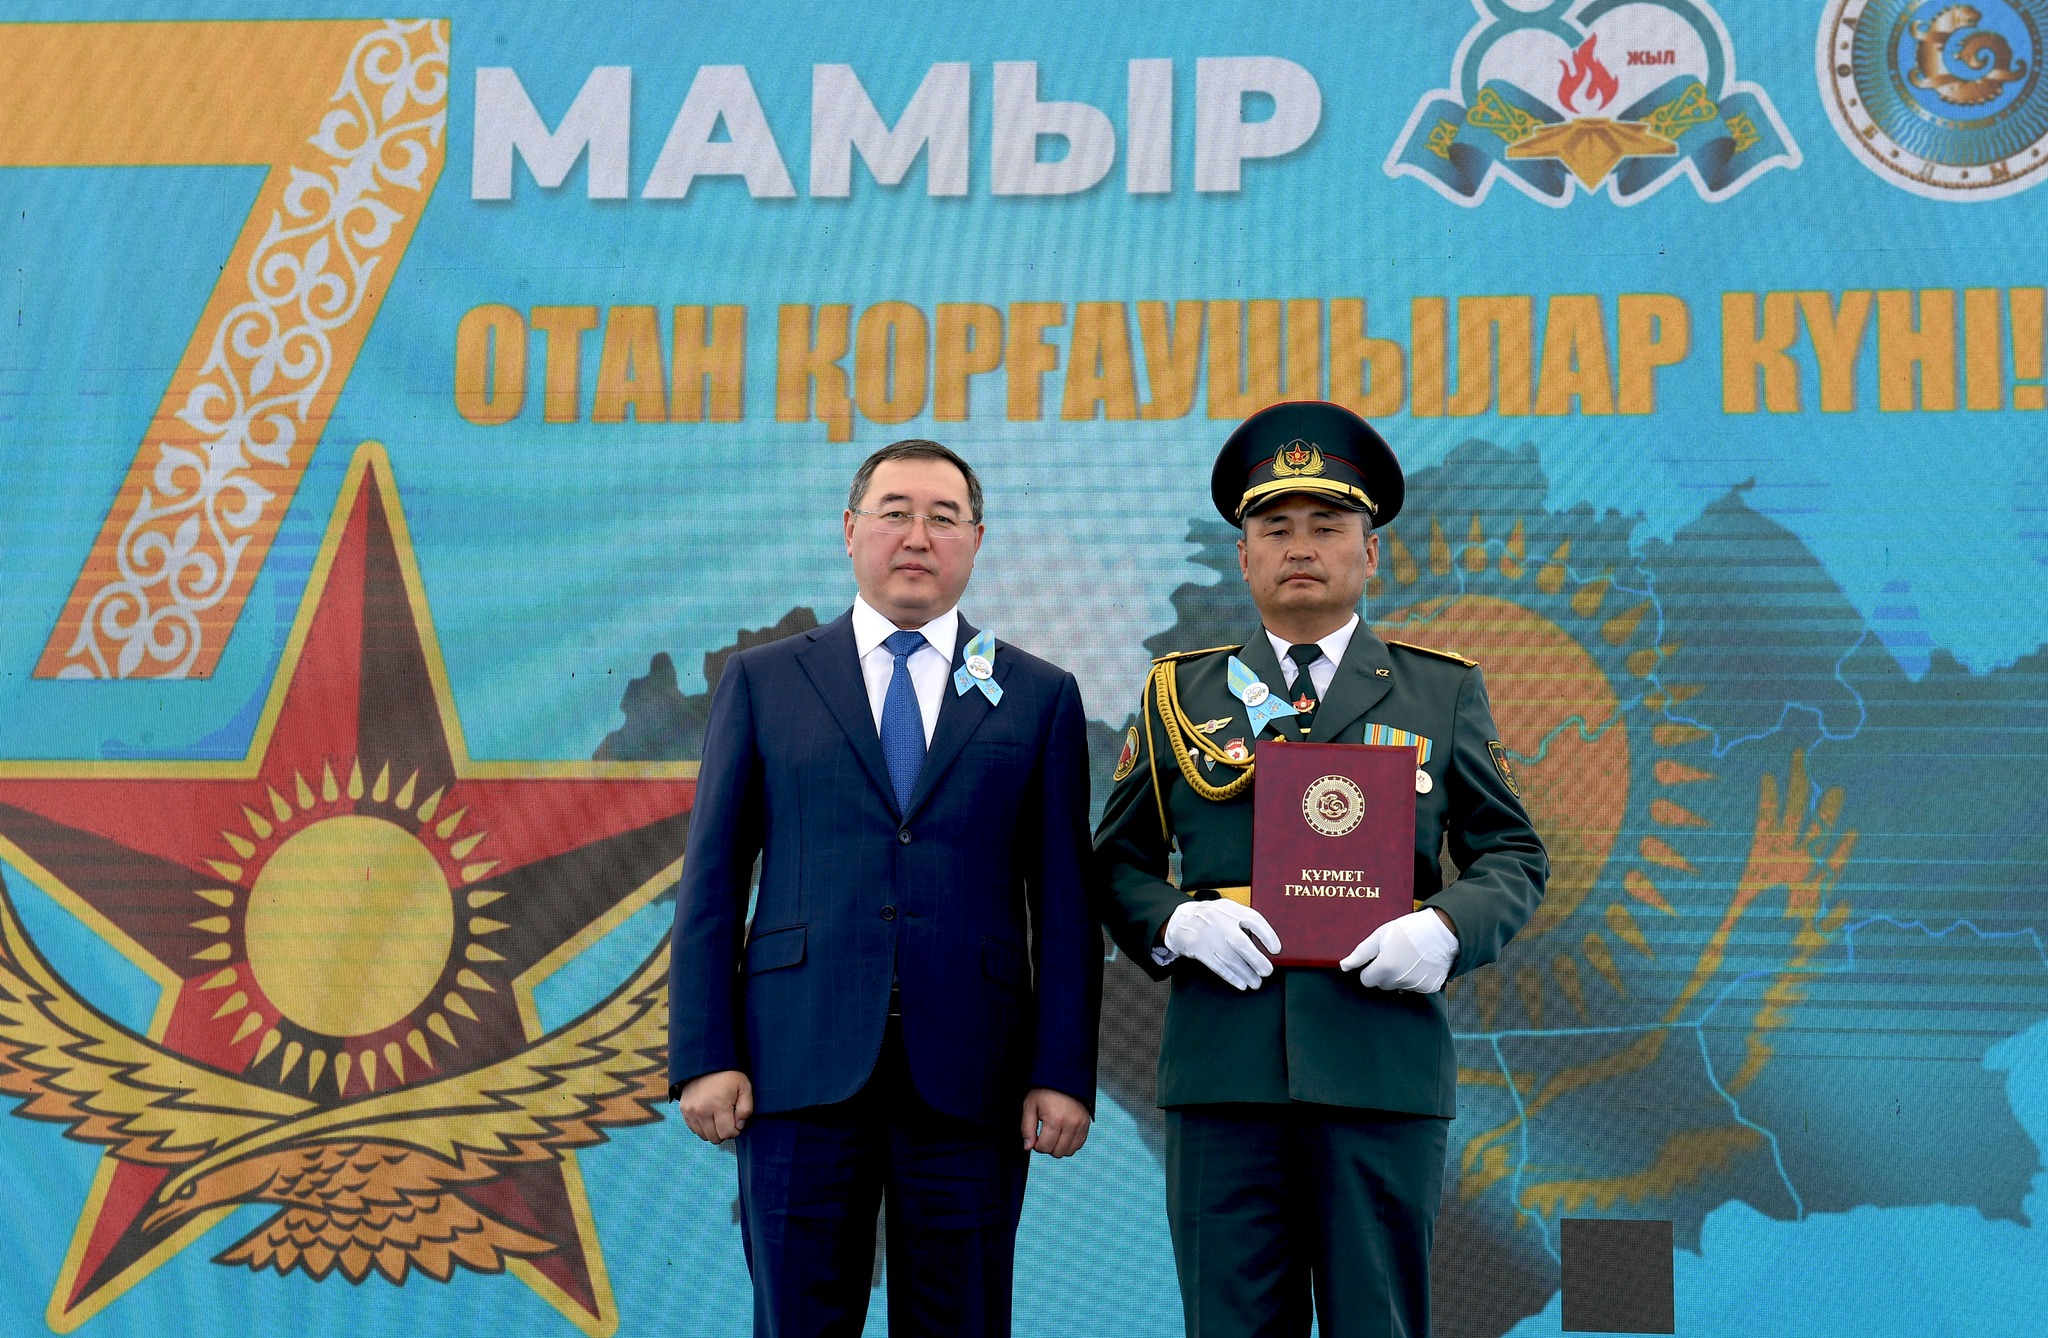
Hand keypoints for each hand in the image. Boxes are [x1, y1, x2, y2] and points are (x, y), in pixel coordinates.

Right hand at [676, 1069, 753, 1143]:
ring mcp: (690, 1111)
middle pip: (714, 1138)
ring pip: (704, 1135)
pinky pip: (694, 1129)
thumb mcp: (744, 1087)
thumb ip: (746, 1108)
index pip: (726, 1133)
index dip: (735, 1130)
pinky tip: (708, 1115)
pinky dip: (703, 1126)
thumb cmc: (728, 1075)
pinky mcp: (684, 1110)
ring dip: (713, 1130)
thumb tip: (739, 1125)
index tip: (736, 1121)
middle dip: (724, 1132)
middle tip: (728, 1119)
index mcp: (718, 1105)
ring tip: (718, 1116)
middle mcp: (702, 1110)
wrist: (705, 1062)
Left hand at [1021, 1088, 1090, 1156]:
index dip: (1036, 1144)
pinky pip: (1078, 1145)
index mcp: (1054, 1120)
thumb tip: (1028, 1147)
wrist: (1063, 1077)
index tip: (1036, 1135)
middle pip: (1057, 1152)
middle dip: (1048, 1146)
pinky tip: (1063, 1133)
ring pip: (1069, 1151)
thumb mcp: (1030, 1105)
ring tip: (1054, 1133)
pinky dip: (1069, 1144)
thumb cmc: (1044, 1091)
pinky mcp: (1086, 1124)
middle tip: (1044, 1133)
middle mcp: (1070, 1124)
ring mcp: (1081, 1125)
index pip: (1044, 1147)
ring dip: (1059, 1147)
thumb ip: (1027, 1128)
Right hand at [1162, 900, 1281, 989]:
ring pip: (1230, 958)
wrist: (1180, 920)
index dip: (1267, 935)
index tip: (1276, 949)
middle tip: (1267, 971)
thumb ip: (1242, 922)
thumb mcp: (1226, 911)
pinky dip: (1230, 976)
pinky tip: (1240, 983)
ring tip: (1256, 982)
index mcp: (1230, 908)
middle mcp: (1218, 919)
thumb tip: (1266, 944)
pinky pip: (1217, 965)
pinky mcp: (1196, 947)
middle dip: (1257, 960)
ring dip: (1245, 973)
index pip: (1253, 919)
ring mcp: (1206, 934)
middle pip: (1241, 942)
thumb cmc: (1210, 918)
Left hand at [1339, 908, 1457, 992]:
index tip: (1378, 958)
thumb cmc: (1409, 929)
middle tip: (1395, 954)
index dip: (1370, 969)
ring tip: (1409, 957)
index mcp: (1385, 968)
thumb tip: (1344, 966)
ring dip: (1400, 976)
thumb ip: (1361, 953)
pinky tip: (1421, 964)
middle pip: (1383, 984)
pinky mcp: (1429, 987)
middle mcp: (1399, 981)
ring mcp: (1415, 985)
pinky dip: (1416, 978)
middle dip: (1384, 972)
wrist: (1443, 931)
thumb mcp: (1381, 935)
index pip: (1366, 980)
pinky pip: (1416, 987)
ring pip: (1399, 986)